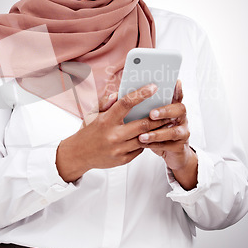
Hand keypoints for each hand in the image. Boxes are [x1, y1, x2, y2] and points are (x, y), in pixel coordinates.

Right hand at [56, 84, 170, 181]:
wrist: (78, 154)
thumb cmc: (88, 130)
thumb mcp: (93, 113)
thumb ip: (106, 101)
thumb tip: (119, 93)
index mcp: (106, 120)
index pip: (126, 103)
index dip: (141, 94)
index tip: (153, 87)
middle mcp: (113, 135)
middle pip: (143, 124)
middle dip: (158, 116)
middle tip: (169, 109)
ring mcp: (119, 149)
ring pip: (145, 138)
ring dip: (157, 130)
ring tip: (167, 122)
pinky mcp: (123, 160)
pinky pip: (140, 150)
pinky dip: (147, 141)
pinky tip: (154, 135)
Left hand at [138, 80, 197, 189]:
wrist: (169, 153)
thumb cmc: (153, 131)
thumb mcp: (146, 117)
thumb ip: (136, 105)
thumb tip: (115, 95)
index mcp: (173, 106)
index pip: (177, 95)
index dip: (177, 89)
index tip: (173, 82)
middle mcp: (181, 117)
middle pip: (180, 109)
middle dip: (165, 111)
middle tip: (151, 114)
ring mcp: (183, 132)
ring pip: (174, 131)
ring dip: (157, 133)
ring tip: (141, 136)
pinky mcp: (180, 147)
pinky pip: (169, 146)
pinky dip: (155, 145)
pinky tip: (144, 144)